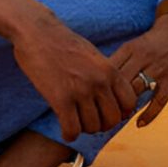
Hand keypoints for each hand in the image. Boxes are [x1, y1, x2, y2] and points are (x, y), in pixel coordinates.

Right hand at [9, 11, 138, 141]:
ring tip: (75, 122)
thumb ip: (105, 76)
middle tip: (89, 120)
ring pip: (92, 127)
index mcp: (110, 70)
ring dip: (84, 129)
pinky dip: (69, 134)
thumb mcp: (94, 56)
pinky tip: (65, 130)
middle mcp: (99, 82)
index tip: (106, 113)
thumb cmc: (64, 43)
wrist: (38, 32)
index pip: (129, 103)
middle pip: (112, 120)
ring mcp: (81, 91)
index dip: (119, 113)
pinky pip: (72, 129)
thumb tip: (114, 100)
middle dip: (101, 124)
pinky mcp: (60, 99)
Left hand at [108, 13, 167, 127]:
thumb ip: (117, 62)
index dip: (99, 85)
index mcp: (131, 49)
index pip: (110, 69)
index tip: (92, 97)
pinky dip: (149, 114)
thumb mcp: (132, 46)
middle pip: (121, 81)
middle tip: (102, 110)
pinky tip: (139, 123)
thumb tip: (97, 81)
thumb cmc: (151, 41)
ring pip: (137, 90)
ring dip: (126, 105)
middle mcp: (144, 58)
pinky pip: (159, 100)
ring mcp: (159, 69)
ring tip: (117, 116)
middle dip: (110, 97)